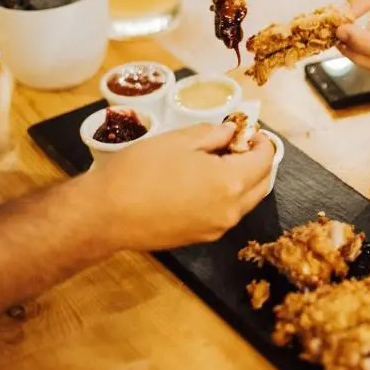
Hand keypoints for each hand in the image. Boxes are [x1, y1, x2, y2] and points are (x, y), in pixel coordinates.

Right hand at [86, 123, 274, 250]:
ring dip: (244, 180)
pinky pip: (227, 214)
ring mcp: (217, 229)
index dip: (262, 142)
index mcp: (230, 182)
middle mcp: (231, 210)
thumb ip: (213, 134)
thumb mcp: (179, 140)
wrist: (104, 214)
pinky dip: (228, 196)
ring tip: (221, 161)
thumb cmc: (139, 171)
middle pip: (262, 183)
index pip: (265, 160)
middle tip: (239, 144)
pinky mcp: (201, 238)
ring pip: (246, 202)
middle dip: (258, 161)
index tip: (250, 131)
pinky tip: (205, 182)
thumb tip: (231, 133)